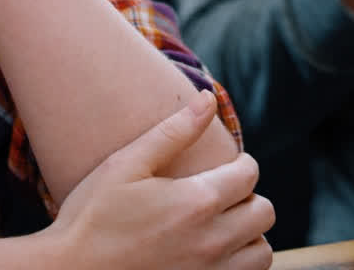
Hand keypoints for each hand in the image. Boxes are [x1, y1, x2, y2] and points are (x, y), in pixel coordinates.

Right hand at [48, 90, 273, 269]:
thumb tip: (209, 100)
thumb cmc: (91, 217)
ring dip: (249, 236)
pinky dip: (238, 265)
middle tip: (223, 195)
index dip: (241, 164)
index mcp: (196, 202)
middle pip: (263, 213)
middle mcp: (210, 241)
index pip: (248, 174)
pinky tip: (212, 255)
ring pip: (261, 253)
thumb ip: (173, 132)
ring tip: (222, 226)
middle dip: (248, 198)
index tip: (227, 165)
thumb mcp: (126, 165)